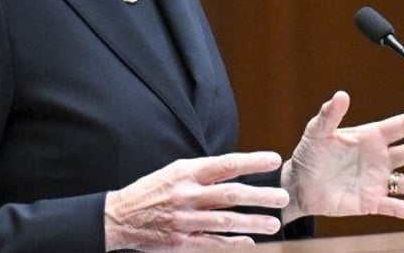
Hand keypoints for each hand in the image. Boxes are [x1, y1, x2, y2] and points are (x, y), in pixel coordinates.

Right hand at [104, 151, 288, 250]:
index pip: (224, 165)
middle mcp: (187, 195)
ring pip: (226, 221)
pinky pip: (213, 243)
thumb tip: (233, 171)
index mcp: (186, 173)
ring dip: (253, 222)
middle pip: (230, 195)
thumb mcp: (174, 173)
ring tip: (274, 223)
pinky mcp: (181, 241)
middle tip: (282, 196)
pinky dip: (233, 243)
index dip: (250, 162)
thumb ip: (201, 174)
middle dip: (260, 196)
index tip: (272, 160)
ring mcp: (185, 220)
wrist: (121, 216)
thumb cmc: (152, 191)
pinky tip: (250, 242)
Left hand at [283, 91, 403, 222]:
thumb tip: (341, 94)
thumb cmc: (309, 154)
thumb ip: (329, 115)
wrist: (299, 184)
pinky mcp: (371, 202)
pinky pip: (393, 206)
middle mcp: (378, 159)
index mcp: (369, 138)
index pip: (399, 127)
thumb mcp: (317, 132)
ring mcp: (377, 181)